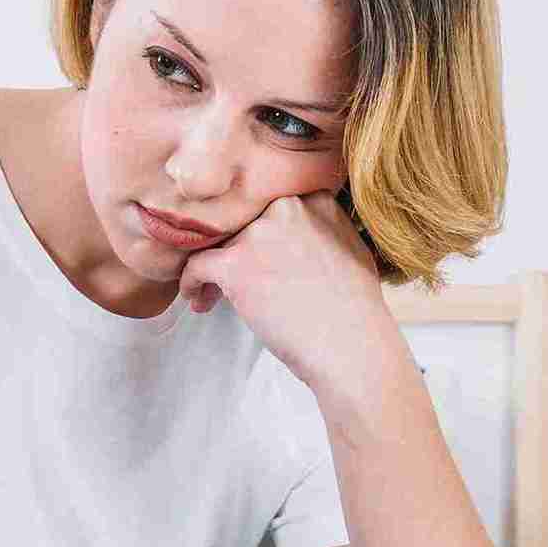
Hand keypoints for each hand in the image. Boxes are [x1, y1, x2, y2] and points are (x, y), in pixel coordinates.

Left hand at [177, 189, 390, 397]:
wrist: (352, 348)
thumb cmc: (355, 310)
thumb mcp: (350, 246)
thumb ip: (321, 226)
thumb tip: (292, 232)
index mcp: (315, 198)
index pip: (267, 202)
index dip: (256, 230)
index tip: (254, 254)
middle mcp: (286, 207)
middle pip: (241, 220)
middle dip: (233, 248)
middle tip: (234, 277)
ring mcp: (259, 234)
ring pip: (217, 242)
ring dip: (213, 269)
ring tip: (214, 295)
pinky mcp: (235, 264)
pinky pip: (196, 264)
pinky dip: (192, 282)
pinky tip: (199, 299)